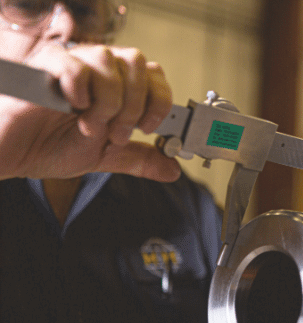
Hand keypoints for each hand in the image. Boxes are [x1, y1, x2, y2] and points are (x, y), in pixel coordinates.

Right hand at [0, 43, 180, 181]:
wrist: (12, 155)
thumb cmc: (50, 147)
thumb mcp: (105, 157)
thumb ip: (139, 159)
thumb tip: (173, 169)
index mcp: (114, 86)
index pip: (153, 74)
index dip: (160, 100)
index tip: (150, 128)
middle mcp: (96, 71)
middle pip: (137, 63)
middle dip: (135, 105)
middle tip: (117, 133)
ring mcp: (71, 66)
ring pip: (108, 61)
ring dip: (109, 101)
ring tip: (91, 126)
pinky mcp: (44, 69)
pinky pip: (73, 64)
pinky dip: (81, 89)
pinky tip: (74, 108)